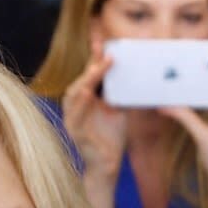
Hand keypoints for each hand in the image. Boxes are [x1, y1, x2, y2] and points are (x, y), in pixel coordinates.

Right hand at [63, 36, 131, 177]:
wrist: (107, 165)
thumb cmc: (112, 137)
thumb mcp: (119, 111)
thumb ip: (121, 94)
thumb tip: (136, 77)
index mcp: (87, 99)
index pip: (90, 75)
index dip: (95, 59)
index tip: (102, 42)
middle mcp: (77, 105)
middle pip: (81, 80)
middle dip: (91, 66)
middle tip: (105, 54)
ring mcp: (72, 118)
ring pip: (73, 94)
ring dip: (85, 80)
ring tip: (96, 69)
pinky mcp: (73, 131)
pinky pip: (74, 114)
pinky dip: (79, 103)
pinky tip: (86, 93)